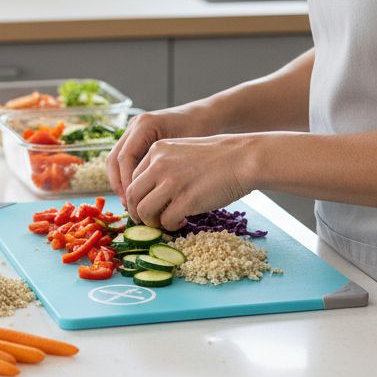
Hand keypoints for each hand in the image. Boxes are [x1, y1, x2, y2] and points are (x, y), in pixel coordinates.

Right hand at [106, 105, 220, 198]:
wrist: (206, 115)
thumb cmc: (200, 132)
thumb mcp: (183, 152)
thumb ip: (165, 171)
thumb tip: (152, 201)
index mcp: (145, 125)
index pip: (124, 158)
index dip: (126, 183)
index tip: (134, 203)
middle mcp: (135, 125)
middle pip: (114, 159)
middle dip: (119, 184)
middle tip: (128, 206)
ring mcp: (134, 130)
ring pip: (115, 159)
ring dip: (121, 182)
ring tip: (131, 203)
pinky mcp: (138, 137)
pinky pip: (126, 158)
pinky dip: (127, 176)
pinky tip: (139, 192)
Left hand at [124, 133, 259, 230]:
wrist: (243, 158)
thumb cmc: (218, 157)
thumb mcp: (183, 151)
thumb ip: (164, 166)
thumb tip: (151, 193)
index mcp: (157, 150)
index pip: (132, 177)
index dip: (137, 196)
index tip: (145, 205)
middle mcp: (159, 164)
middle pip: (133, 195)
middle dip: (137, 212)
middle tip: (149, 220)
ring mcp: (171, 182)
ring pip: (144, 210)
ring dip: (152, 221)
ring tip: (165, 222)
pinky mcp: (185, 200)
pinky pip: (166, 221)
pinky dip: (171, 226)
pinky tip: (183, 221)